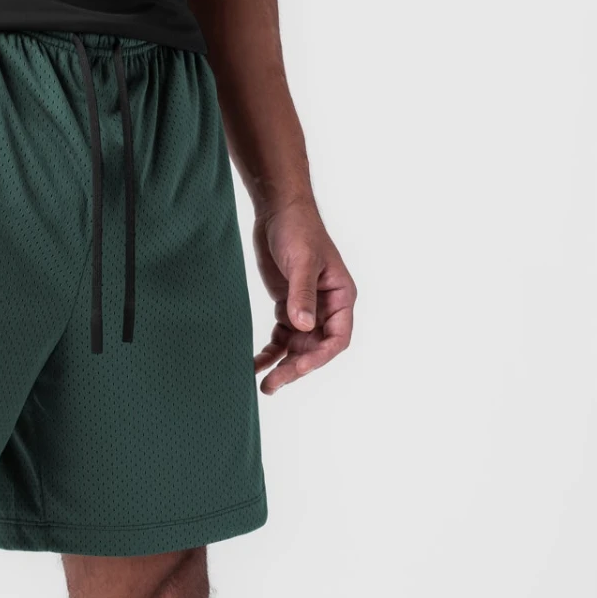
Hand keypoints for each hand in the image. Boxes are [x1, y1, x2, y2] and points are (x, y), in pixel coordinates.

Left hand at [252, 200, 355, 393]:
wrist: (277, 211)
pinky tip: (255, 365)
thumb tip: (303, 326)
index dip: (320, 356)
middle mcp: (327, 308)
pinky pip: (281, 339)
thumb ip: (302, 294)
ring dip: (282, 366)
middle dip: (295, 367)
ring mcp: (307, 310)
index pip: (337, 337)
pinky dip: (269, 353)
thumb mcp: (302, 261)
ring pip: (297, 348)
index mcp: (341, 297)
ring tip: (264, 386)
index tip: (298, 366)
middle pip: (315, 348)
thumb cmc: (298, 229)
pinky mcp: (287, 308)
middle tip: (273, 385)